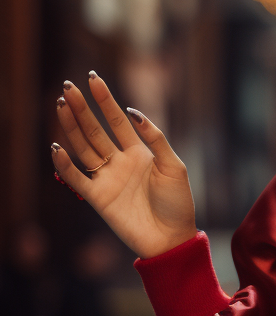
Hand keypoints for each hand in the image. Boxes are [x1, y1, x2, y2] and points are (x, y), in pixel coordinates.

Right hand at [51, 73, 196, 258]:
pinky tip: (56, 147)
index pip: (117, 120)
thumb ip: (155, 139)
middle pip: (95, 130)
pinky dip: (64, 165)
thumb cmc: (178, 202)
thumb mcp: (173, 166)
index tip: (93, 78)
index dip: (105, 100)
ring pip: (83, 148)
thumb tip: (134, 112)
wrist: (172, 237)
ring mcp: (107, 178)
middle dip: (82, 108)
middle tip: (68, 87)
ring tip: (61, 106)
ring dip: (71, 128)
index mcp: (139, 152)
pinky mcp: (98, 198)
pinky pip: (76, 178)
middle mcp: (120, 162)